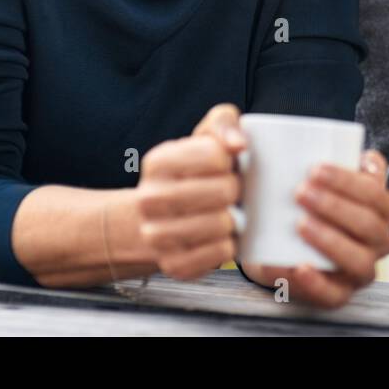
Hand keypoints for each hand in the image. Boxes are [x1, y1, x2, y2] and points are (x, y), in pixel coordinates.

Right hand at [131, 103, 246, 280]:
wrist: (161, 217)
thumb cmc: (194, 171)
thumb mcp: (205, 136)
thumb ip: (224, 124)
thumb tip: (238, 144)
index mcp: (157, 162)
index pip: (216, 155)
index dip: (231, 159)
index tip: (225, 164)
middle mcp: (149, 199)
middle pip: (224, 191)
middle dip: (235, 189)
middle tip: (231, 191)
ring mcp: (156, 235)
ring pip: (222, 224)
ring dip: (235, 218)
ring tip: (228, 212)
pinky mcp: (173, 264)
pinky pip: (220, 253)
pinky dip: (229, 244)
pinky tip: (222, 235)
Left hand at [240, 149, 388, 307]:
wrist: (281, 246)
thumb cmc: (310, 206)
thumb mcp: (328, 181)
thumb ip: (346, 159)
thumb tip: (368, 158)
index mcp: (381, 211)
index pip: (375, 195)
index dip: (348, 182)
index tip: (314, 169)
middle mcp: (378, 243)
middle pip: (369, 226)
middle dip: (335, 207)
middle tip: (300, 192)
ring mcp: (360, 272)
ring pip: (360, 262)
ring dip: (330, 241)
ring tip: (299, 224)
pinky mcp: (337, 295)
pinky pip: (333, 296)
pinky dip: (315, 282)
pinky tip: (297, 265)